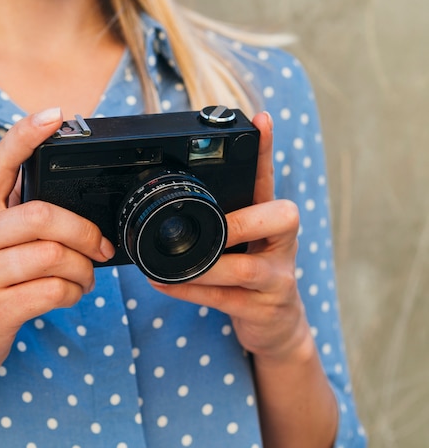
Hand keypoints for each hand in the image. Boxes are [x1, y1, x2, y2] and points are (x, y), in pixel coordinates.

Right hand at [0, 108, 114, 391]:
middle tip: (100, 246)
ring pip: (53, 255)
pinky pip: (52, 291)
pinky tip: (72, 294)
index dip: (26, 136)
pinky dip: (74, 292)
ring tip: (85, 276)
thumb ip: (10, 225)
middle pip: (41, 214)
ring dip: (83, 267)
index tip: (54, 116)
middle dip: (83, 230)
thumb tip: (66, 213)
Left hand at [149, 111, 308, 360]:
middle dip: (244, 221)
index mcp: (272, 222)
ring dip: (206, 266)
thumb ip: (223, 219)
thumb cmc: (251, 277)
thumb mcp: (244, 243)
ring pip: (247, 266)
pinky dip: (191, 290)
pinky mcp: (264, 309)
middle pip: (282, 218)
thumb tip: (178, 195)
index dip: (265, 151)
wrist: (276, 327)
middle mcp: (282, 244)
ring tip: (169, 266)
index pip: (269, 180)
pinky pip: (225, 297)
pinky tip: (164, 283)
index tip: (260, 120)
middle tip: (216, 227)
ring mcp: (278, 278)